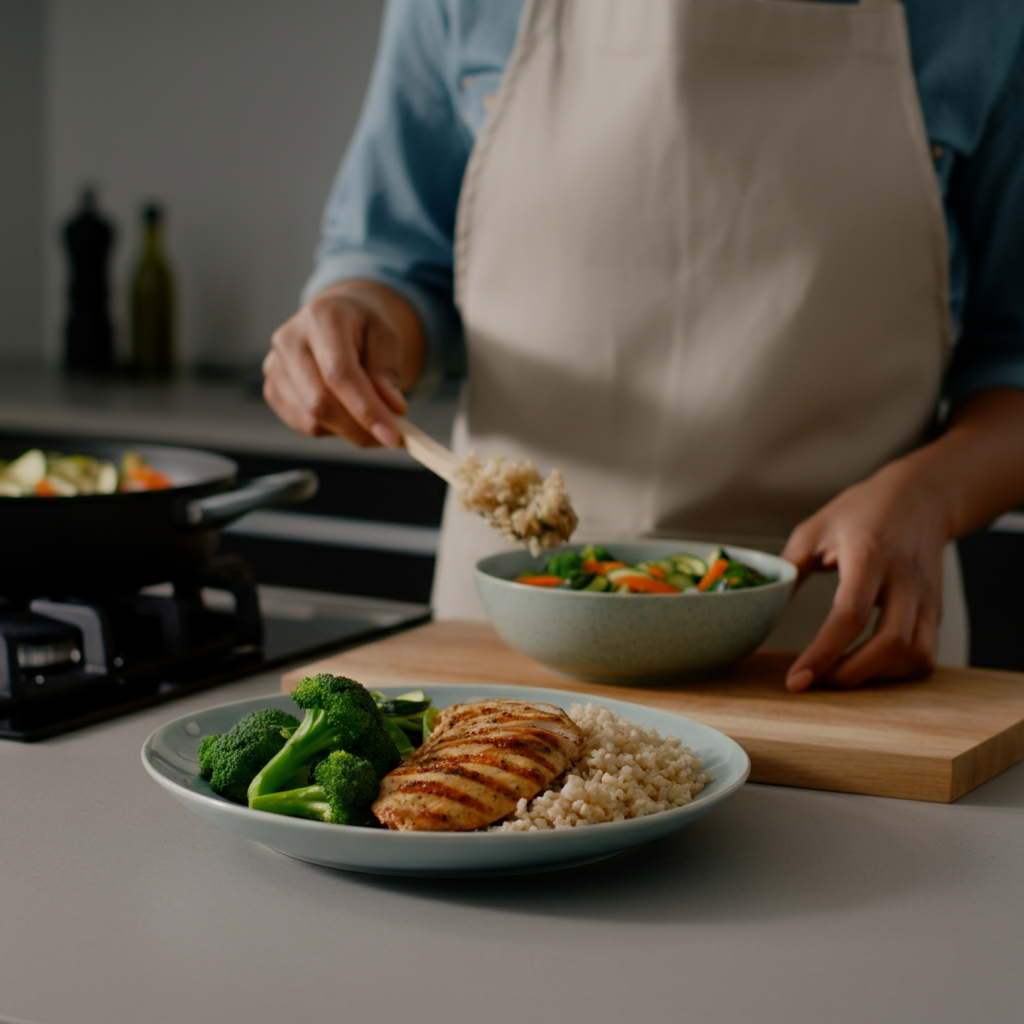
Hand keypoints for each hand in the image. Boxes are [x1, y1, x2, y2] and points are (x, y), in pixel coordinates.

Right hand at [263, 280, 425, 447]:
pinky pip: (304, 425)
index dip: (365, 409)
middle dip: (358, 429)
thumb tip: (392, 409)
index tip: (392, 436)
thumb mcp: (387, 337)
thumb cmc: (364, 328)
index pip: (339, 373)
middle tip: (390, 438)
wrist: (336, 318)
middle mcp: (289, 341)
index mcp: (321, 318)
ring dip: (349, 430)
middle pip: (320, 402)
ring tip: (370, 416)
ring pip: (312, 420)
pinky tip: (346, 411)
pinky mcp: (272, 390)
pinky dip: (332, 429)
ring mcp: (275, 367)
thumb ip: (388, 372)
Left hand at [782, 388, 1023, 691]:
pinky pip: (926, 654)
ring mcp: (926, 597)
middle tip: (814, 682)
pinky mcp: (937, 610)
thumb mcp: (814, 530)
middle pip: (889, 644)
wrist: (920, 497)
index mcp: (868, 556)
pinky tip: (868, 667)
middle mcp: (904, 579)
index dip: (823, 653)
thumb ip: (789, 569)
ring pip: (914, 655)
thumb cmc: (861, 512)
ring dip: (875, 677)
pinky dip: (897, 672)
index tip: (797, 679)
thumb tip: (761, 607)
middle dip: (849, 674)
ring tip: (838, 676)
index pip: (849, 614)